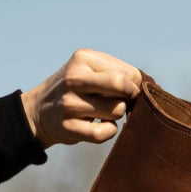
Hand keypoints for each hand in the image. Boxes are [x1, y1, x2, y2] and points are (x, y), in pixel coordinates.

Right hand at [21, 48, 142, 147]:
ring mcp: (69, 104)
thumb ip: (119, 73)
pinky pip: (105, 133)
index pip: (127, 72)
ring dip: (117, 114)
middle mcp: (74, 78)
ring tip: (104, 112)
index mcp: (82, 59)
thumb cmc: (76, 89)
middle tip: (125, 102)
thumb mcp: (90, 70)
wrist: (39, 111)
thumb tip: (151, 87)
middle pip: (122, 85)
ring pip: (117, 110)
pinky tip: (101, 126)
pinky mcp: (68, 128)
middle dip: (130, 97)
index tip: (128, 92)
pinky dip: (109, 131)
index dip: (136, 85)